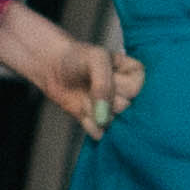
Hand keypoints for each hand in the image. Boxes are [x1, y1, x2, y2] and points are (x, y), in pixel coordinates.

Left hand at [0, 3, 141, 135]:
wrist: (53, 66)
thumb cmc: (77, 57)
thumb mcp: (96, 59)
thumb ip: (104, 84)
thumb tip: (104, 116)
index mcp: (135, 75)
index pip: (136, 90)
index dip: (117, 84)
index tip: (106, 72)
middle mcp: (129, 95)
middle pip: (124, 108)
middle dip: (102, 97)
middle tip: (90, 83)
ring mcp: (114, 110)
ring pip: (111, 121)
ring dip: (92, 109)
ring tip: (85, 94)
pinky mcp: (100, 123)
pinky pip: (99, 133)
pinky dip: (87, 122)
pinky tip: (80, 107)